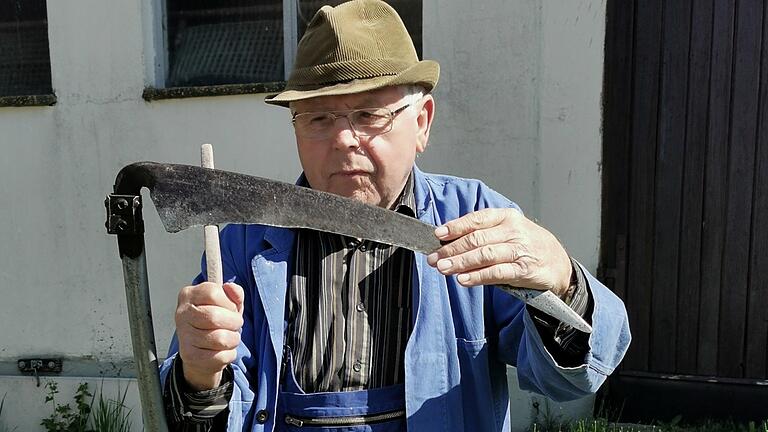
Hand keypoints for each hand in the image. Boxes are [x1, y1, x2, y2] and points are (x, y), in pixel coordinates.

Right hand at [175, 282, 244, 390]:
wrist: (202, 349)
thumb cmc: (217, 321)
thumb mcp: (228, 302)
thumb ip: (234, 292)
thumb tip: (232, 288)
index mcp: (189, 295)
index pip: (212, 292)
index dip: (229, 302)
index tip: (232, 308)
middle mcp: (182, 314)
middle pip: (215, 316)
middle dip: (234, 322)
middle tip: (236, 324)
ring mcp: (184, 335)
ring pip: (220, 338)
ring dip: (233, 339)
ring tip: (230, 337)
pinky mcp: (189, 355)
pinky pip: (219, 356)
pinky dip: (229, 354)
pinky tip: (224, 350)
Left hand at [426, 208, 571, 296]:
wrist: (559, 264)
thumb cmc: (528, 245)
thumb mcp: (510, 230)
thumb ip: (485, 233)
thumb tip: (450, 242)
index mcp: (507, 217)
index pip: (477, 219)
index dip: (456, 226)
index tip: (438, 234)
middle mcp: (513, 231)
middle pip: (477, 239)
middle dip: (452, 249)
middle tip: (433, 257)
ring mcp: (519, 250)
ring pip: (484, 255)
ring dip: (460, 262)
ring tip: (443, 268)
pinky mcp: (524, 270)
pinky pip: (496, 272)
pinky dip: (477, 276)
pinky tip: (463, 279)